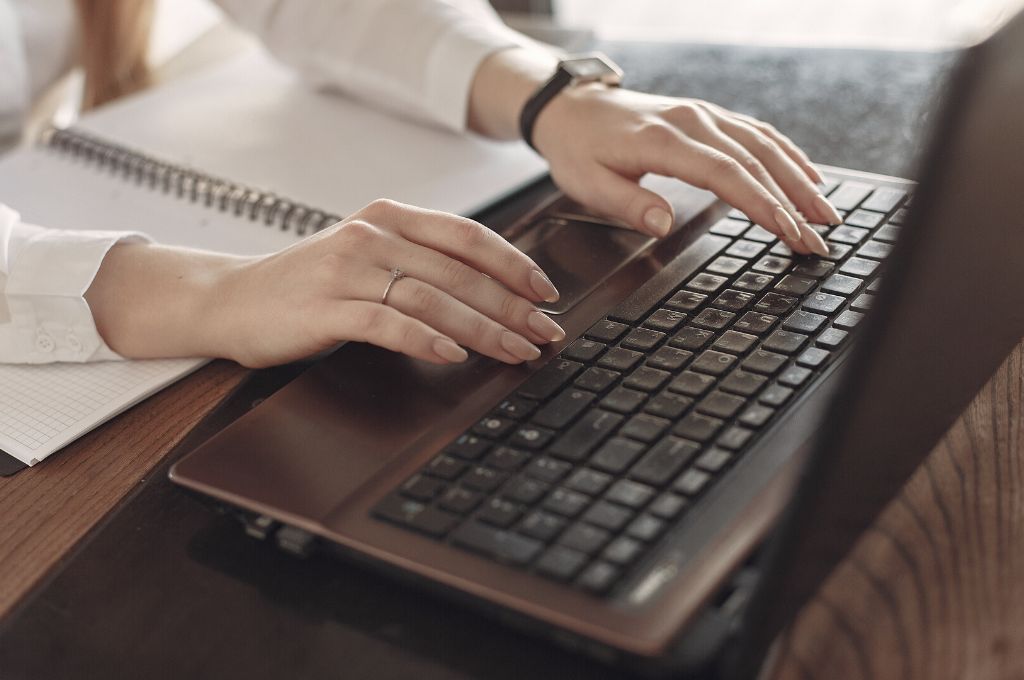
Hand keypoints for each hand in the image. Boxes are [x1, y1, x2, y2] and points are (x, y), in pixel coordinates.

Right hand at [87, 200, 564, 368]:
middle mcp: (372, 236)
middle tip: (546, 333)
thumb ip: (418, 262)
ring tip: (517, 351)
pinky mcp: (327, 307)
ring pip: (433, 297)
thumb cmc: (306, 284)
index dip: (514, 264)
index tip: (547, 293)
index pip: (467, 236)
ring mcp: (348, 270)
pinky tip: (452, 355)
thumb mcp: (366, 257)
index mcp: (388, 218)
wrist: (230, 299)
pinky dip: (425, 339)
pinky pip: (387, 323)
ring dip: (483, 328)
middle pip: (459, 271)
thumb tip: (489, 291)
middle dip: (512, 306)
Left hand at [532, 85, 836, 255]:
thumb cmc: (579, 148)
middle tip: (819, 239)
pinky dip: (788, 155)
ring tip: (826, 215)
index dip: (762, 204)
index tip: (789, 232)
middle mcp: (693, 122)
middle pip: (756, 162)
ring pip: (765, 146)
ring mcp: (705, 115)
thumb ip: (627, 203)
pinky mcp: (709, 117)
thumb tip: (662, 224)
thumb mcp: (587, 183)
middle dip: (793, 203)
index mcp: (665, 141)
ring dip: (800, 180)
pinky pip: (757, 133)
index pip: (726, 174)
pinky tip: (808, 177)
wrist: (572, 108)